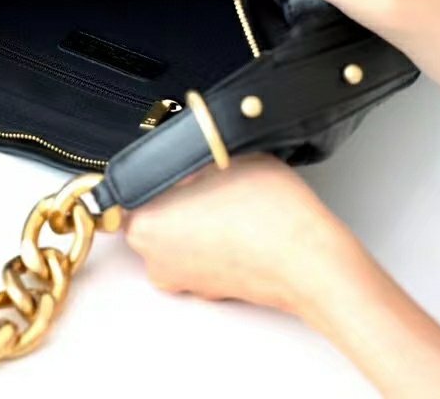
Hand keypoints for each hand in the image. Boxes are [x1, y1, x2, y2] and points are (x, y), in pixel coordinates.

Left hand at [124, 155, 439, 396]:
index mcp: (146, 224)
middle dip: (174, 195)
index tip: (172, 167)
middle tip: (207, 180)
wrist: (311, 262)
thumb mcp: (221, 154)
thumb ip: (187, 153)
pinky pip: (199, 253)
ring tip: (228, 202)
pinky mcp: (208, 291)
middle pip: (152, 212)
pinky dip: (213, 239)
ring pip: (177, 234)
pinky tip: (238, 224)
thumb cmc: (270, 214)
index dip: (153, 172)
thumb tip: (177, 147)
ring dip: (194, 218)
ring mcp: (182, 279)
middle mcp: (155, 259)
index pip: (128, 190)